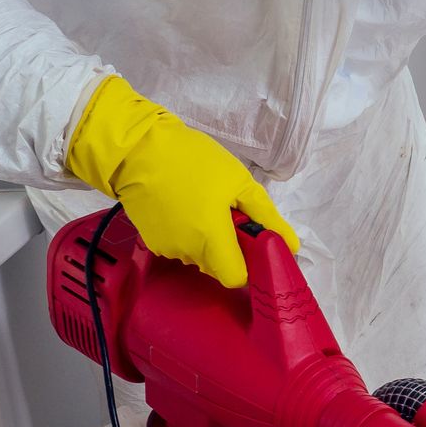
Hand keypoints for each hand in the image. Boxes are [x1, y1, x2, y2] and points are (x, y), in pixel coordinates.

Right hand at [66, 76, 297, 287]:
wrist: (135, 147)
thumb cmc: (192, 160)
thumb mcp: (238, 182)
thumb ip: (266, 218)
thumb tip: (290, 246)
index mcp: (212, 240)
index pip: (237, 279)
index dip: (248, 265)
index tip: (249, 243)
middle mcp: (188, 253)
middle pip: (219, 268)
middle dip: (228, 248)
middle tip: (225, 214)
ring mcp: (167, 248)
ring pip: (199, 258)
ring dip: (206, 241)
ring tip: (200, 205)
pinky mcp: (151, 241)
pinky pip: (179, 247)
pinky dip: (186, 234)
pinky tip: (181, 207)